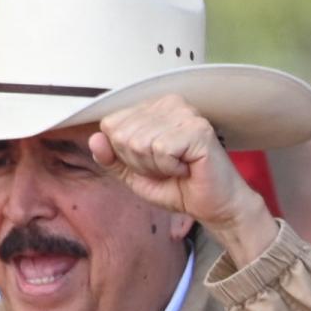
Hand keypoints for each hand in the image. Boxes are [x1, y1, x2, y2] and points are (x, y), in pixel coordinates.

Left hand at [88, 98, 278, 262]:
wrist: (215, 207)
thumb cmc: (180, 187)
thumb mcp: (134, 175)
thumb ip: (111, 158)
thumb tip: (94, 139)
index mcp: (153, 108)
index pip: (111, 124)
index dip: (124, 154)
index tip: (151, 163)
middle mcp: (168, 103)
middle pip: (122, 134)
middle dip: (139, 162)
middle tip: (166, 169)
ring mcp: (184, 113)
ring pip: (139, 142)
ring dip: (155, 167)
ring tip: (177, 168)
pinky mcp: (197, 128)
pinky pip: (161, 150)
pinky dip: (170, 168)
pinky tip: (186, 168)